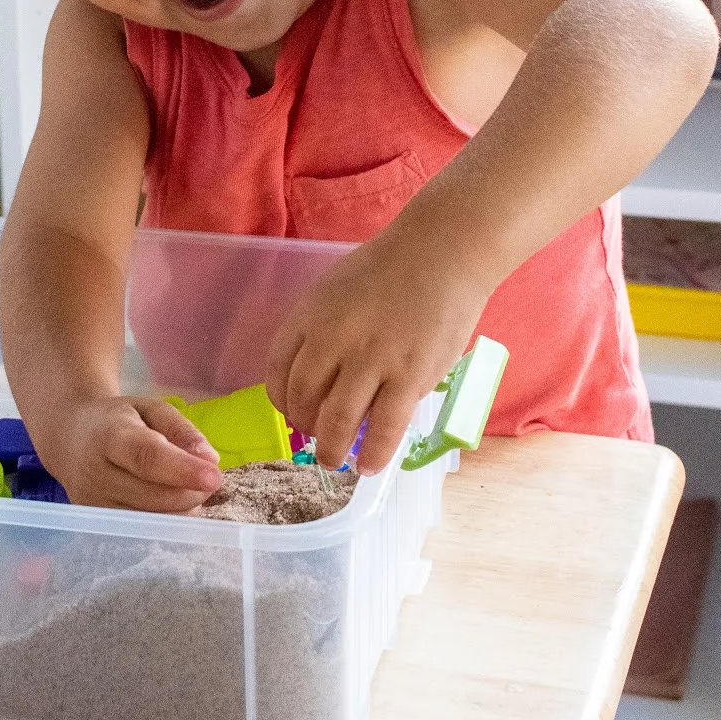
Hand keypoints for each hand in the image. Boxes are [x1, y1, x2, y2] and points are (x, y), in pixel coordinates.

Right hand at [39, 395, 224, 511]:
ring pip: (153, 521)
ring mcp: (93, 505)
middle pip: (154, 497)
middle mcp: (95, 474)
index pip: (146, 457)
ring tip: (186, 486)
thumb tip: (210, 460)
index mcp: (109, 436)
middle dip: (192, 492)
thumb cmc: (118, 421)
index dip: (183, 470)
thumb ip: (182, 430)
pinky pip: (144, 531)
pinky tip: (170, 501)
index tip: (215, 477)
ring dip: (182, 508)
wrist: (69, 438)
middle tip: (209, 477)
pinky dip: (167, 520)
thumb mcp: (151, 409)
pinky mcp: (96, 525)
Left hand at [266, 228, 492, 474]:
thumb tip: (314, 379)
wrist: (442, 253)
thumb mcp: (334, 290)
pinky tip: (367, 466)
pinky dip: (372, 454)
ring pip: (337, 422)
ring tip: (336, 460)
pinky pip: (384, 428)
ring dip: (331, 449)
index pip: (278, 373)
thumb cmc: (389, 269)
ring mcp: (372, 360)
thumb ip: (320, 330)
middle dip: (306, 428)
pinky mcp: (409, 376)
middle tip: (317, 438)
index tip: (293, 414)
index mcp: (309, 316)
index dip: (283, 403)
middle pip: (303, 401)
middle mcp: (333, 339)